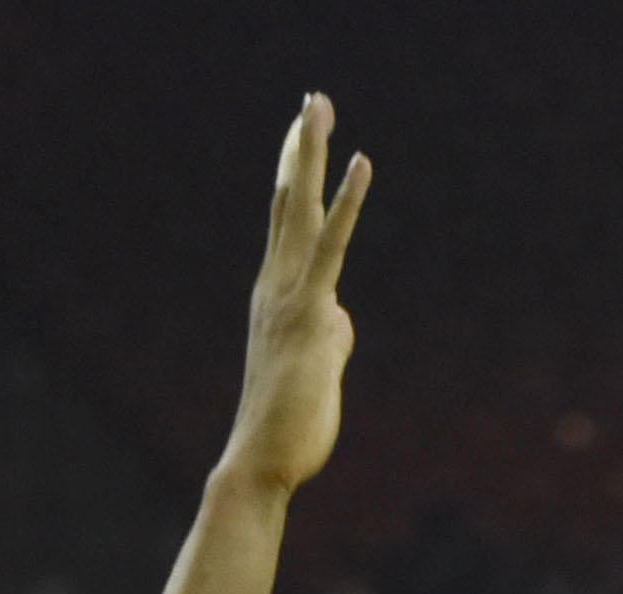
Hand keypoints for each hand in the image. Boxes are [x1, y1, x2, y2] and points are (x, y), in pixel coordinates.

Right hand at [220, 94, 370, 496]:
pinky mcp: (311, 313)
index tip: (297, 136)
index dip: (293, 177)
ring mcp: (290, 297)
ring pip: (301, 210)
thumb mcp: (316, 371)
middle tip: (312, 99)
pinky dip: (348, 203)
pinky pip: (331, 245)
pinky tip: (361, 162)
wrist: (261, 464)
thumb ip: (328, 337)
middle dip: (300, 148)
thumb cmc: (288, 428)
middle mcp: (275, 287)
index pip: (285, 225)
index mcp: (276, 298)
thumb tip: (339, 321)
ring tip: (319, 104)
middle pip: (289, 202)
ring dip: (310, 152)